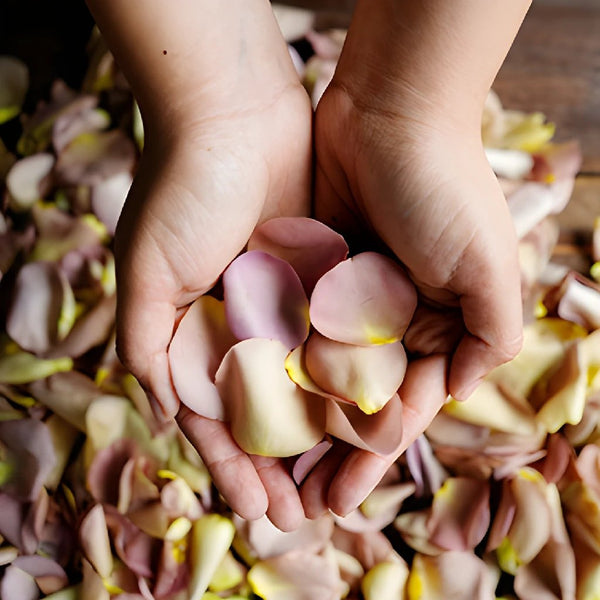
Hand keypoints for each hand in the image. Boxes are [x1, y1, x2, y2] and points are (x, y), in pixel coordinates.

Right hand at [114, 82, 312, 529]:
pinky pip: (341, 339)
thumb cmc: (180, 192)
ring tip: (342, 487)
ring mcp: (288, 303)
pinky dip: (352, 379)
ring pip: (310, 384)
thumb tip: (168, 414)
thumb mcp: (144, 275)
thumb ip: (145, 347)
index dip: (236, 467)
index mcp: (198, 333)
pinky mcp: (327, 277)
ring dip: (323, 435)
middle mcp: (245, 325)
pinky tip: (369, 421)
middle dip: (284, 464)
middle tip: (305, 517)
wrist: (234, 115)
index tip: (259, 511)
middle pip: (269, 411)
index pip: (218, 417)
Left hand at [305, 75, 522, 514]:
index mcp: (431, 326)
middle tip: (297, 505)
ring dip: (294, 422)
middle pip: (350, 403)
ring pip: (312, 375)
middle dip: (328, 454)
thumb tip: (459, 388)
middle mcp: (385, 319)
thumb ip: (489, 333)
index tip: (338, 501)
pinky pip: (284, 329)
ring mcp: (340, 298)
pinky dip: (269, 366)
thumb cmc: (443, 187)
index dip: (370, 458)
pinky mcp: (304, 273)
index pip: (397, 410)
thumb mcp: (489, 265)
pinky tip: (245, 406)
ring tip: (267, 472)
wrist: (388, 111)